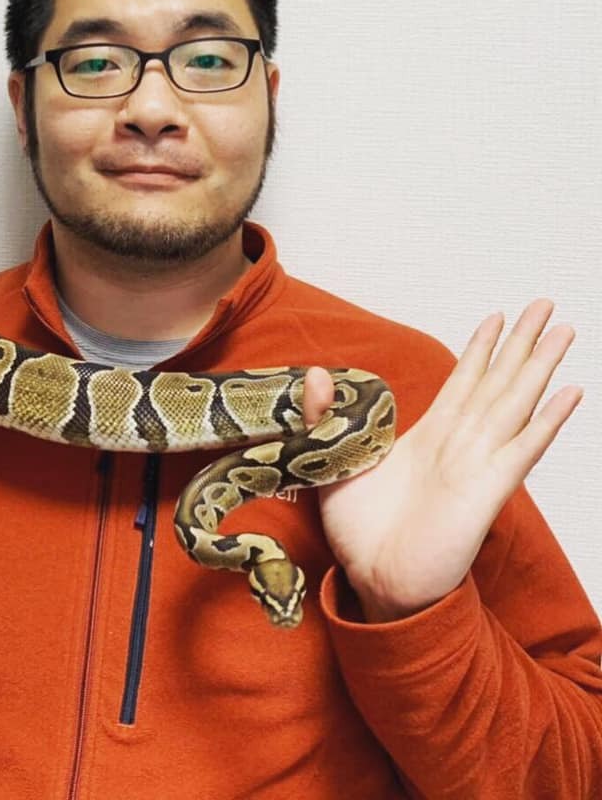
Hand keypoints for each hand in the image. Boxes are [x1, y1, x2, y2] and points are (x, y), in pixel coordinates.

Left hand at [301, 299, 581, 621]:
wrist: (373, 580)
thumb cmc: (359, 530)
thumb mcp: (330, 461)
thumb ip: (323, 417)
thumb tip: (317, 375)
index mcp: (427, 438)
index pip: (462, 384)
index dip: (481, 351)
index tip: (497, 318)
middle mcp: (458, 446)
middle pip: (497, 383)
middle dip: (521, 344)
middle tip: (545, 305)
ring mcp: (476, 466)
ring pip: (514, 404)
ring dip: (539, 367)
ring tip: (563, 330)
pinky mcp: (484, 491)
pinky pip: (521, 450)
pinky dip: (546, 422)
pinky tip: (568, 394)